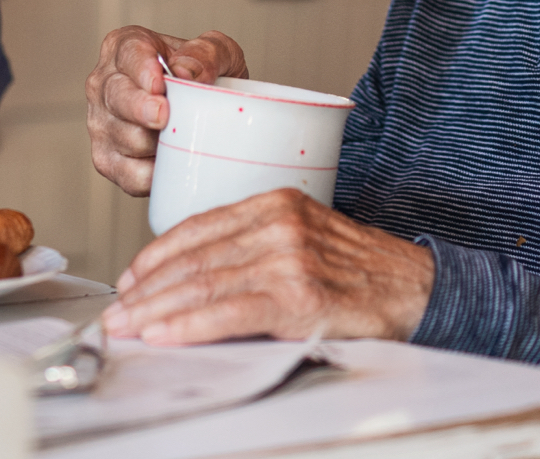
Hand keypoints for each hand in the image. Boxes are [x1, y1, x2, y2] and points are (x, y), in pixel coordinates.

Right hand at [85, 26, 248, 195]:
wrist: (211, 114)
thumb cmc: (208, 79)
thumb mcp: (221, 54)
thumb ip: (207, 53)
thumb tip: (186, 72)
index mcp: (124, 47)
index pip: (127, 53)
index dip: (141, 69)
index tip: (160, 84)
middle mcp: (103, 84)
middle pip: (115, 97)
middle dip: (139, 109)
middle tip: (164, 116)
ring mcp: (100, 124)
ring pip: (124, 137)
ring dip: (157, 143)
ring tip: (184, 138)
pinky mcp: (107, 160)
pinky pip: (128, 174)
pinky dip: (154, 174)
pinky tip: (174, 165)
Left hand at [99, 189, 434, 344]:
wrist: (423, 290)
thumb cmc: (365, 273)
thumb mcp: (308, 238)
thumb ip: (257, 248)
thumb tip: (197, 280)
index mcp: (277, 203)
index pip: (197, 227)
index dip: (155, 257)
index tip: (130, 281)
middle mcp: (278, 225)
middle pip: (192, 259)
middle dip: (145, 291)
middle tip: (116, 313)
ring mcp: (288, 259)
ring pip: (201, 284)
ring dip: (155, 311)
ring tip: (128, 328)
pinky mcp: (298, 297)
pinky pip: (228, 313)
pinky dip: (188, 326)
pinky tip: (164, 335)